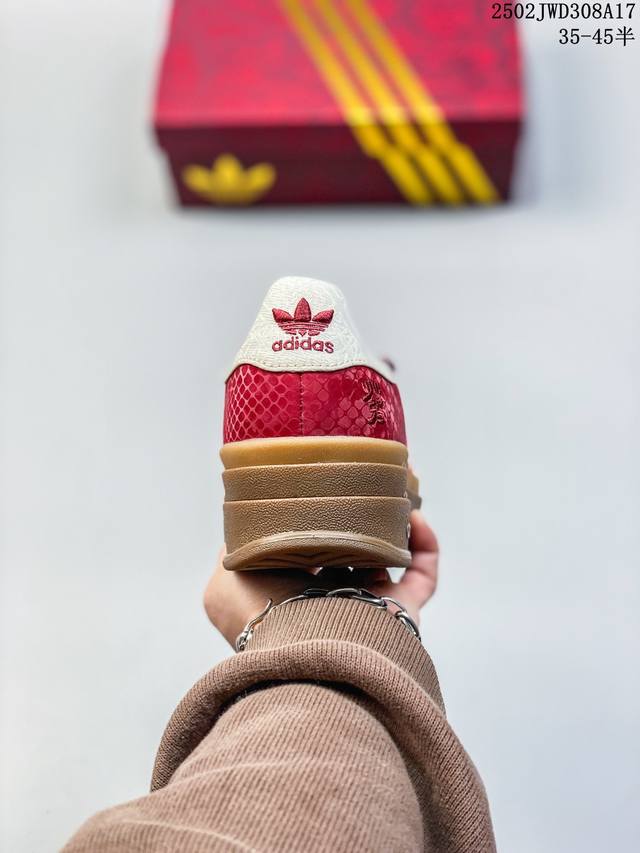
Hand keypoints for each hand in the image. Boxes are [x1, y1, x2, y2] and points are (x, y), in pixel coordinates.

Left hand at [204, 511, 438, 647]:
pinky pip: (423, 576)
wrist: (300, 648)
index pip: (309, 553)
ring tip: (391, 491)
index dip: (316, 522)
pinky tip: (414, 516)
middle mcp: (333, 601)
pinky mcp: (403, 612)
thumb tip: (247, 523)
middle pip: (352, 552)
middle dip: (358, 521)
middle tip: (362, 489)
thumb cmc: (259, 615)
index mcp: (294, 593)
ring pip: (389, 559)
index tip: (323, 492)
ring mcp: (370, 608)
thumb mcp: (223, 583)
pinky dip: (424, 545)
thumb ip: (237, 552)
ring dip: (393, 525)